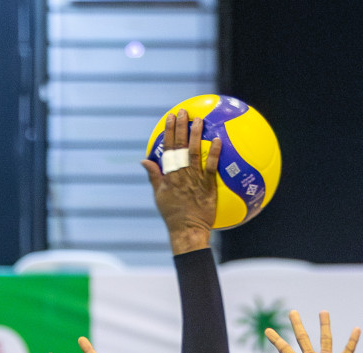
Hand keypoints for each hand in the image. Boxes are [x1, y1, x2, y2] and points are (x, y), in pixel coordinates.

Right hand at [141, 112, 218, 252]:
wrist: (187, 230)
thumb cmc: (173, 215)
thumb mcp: (159, 196)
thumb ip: (154, 176)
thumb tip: (144, 160)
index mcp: (169, 175)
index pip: (168, 148)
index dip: (169, 131)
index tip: (170, 117)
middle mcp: (181, 174)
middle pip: (180, 146)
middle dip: (181, 127)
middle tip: (184, 111)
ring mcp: (194, 179)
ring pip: (195, 153)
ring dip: (196, 135)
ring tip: (199, 120)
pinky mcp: (208, 186)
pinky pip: (211, 167)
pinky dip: (214, 153)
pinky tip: (218, 140)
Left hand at [250, 310, 359, 352]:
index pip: (284, 349)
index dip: (276, 340)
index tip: (266, 330)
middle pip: (303, 338)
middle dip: (297, 325)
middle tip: (291, 311)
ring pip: (325, 339)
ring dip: (324, 325)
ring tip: (323, 311)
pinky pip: (348, 350)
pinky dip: (353, 340)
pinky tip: (356, 329)